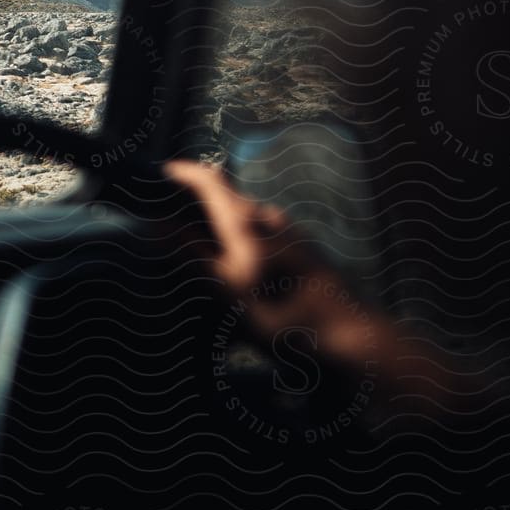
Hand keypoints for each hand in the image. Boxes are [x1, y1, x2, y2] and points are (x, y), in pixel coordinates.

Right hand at [165, 158, 464, 409]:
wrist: (354, 337)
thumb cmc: (287, 318)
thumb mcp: (230, 293)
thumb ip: (193, 256)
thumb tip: (157, 224)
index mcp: (247, 222)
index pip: (208, 179)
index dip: (180, 172)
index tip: (155, 173)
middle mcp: (268, 217)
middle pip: (224, 196)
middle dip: (193, 203)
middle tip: (166, 223)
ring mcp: (290, 231)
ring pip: (243, 217)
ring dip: (217, 224)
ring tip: (197, 250)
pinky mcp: (303, 248)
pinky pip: (260, 231)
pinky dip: (238, 237)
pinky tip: (235, 266)